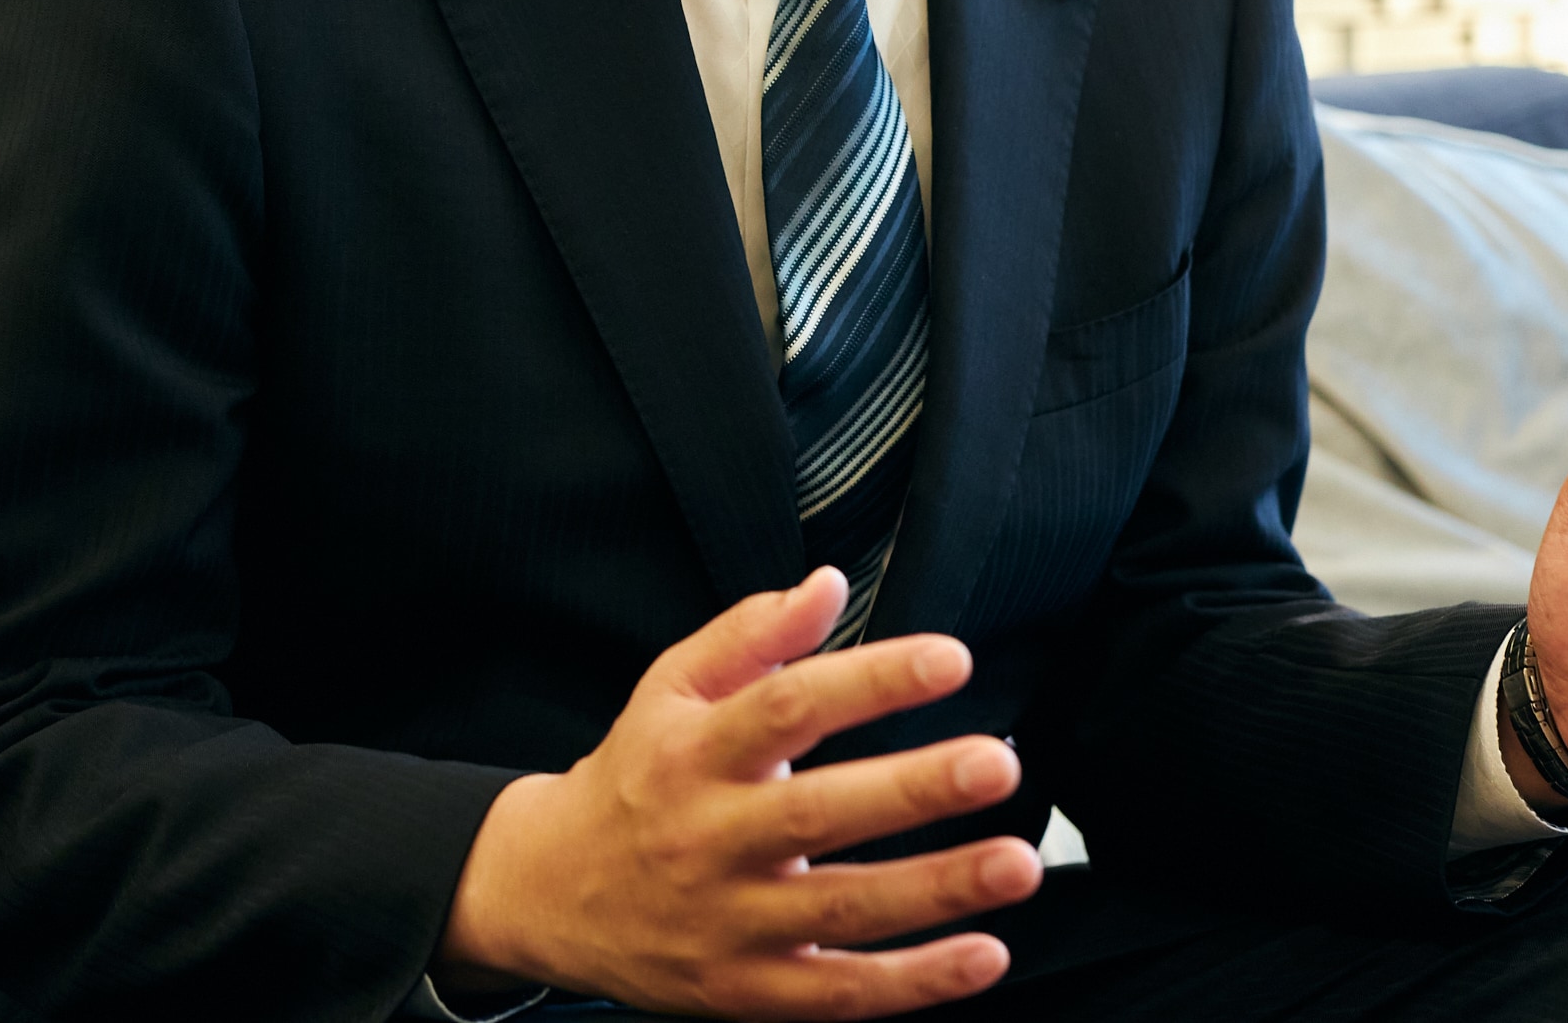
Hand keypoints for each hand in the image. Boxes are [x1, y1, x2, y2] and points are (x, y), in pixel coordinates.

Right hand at [433, 567, 1041, 1019]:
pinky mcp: (745, 989)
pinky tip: (985, 955)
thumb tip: (830, 586)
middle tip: (998, 762)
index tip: (951, 661)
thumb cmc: (636, 776)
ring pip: (841, 910)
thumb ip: (750, 635)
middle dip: (915, 790)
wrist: (548, 892)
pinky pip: (838, 992)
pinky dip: (915, 982)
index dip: (870, 681)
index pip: (784, 708)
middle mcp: (707, 836)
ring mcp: (727, 920)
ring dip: (937, 888)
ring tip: (1019, 861)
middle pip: (817, 813)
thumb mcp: (669, 689)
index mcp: (691, 751)